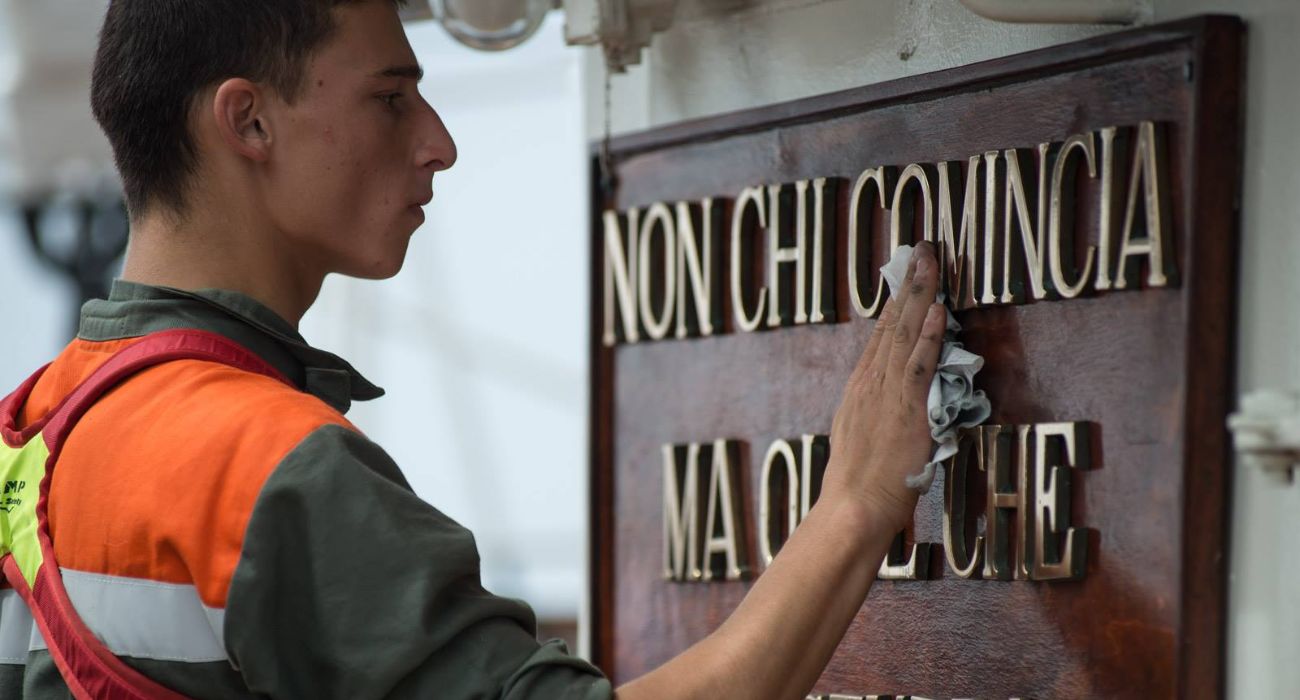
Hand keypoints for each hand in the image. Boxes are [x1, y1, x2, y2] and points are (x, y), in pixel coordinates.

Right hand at [823, 241, 943, 532]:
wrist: (852, 506)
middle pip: (892, 322)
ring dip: (920, 295)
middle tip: (922, 248)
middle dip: (909, 282)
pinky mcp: (906, 409)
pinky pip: (919, 364)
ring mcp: (887, 393)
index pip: (881, 333)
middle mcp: (871, 382)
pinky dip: (929, 336)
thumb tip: (894, 403)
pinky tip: (938, 311)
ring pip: (905, 333)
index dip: (896, 301)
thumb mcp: (861, 437)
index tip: (907, 273)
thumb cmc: (858, 484)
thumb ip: (878, 413)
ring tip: (931, 262)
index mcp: (860, 388)